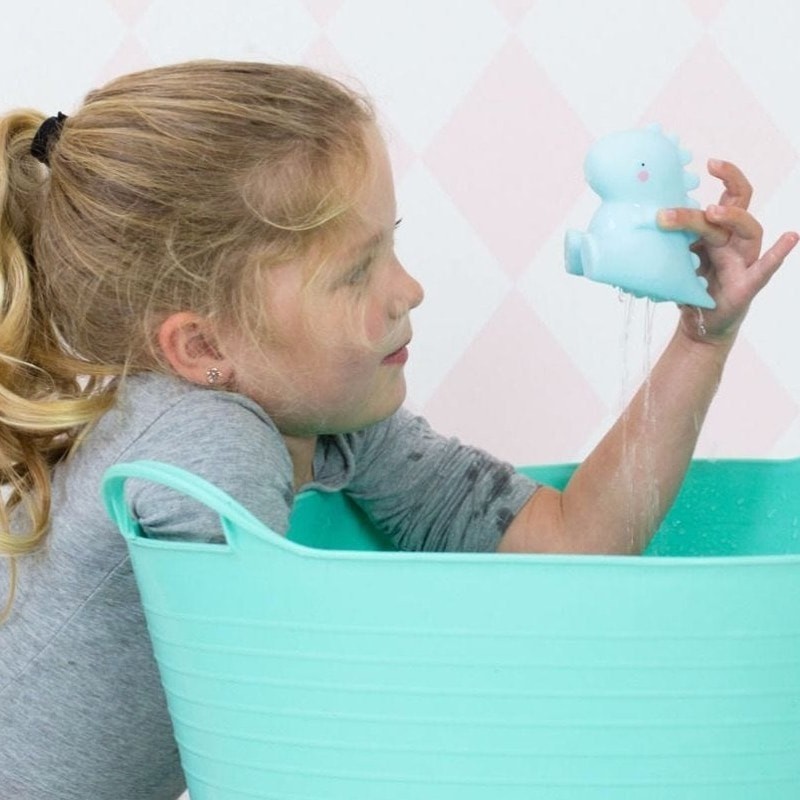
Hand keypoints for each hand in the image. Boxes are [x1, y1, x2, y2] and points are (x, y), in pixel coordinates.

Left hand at [657, 159, 797, 344]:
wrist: (700, 324)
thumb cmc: (690, 288)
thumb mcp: (672, 262)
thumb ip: (657, 245)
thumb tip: (618, 233)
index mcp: (718, 232)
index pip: (729, 196)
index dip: (726, 176)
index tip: (709, 162)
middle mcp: (734, 241)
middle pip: (732, 210)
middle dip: (713, 199)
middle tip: (675, 208)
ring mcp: (743, 261)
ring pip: (749, 230)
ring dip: (733, 217)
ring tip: (713, 211)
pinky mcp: (747, 284)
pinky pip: (766, 267)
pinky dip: (778, 253)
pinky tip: (790, 237)